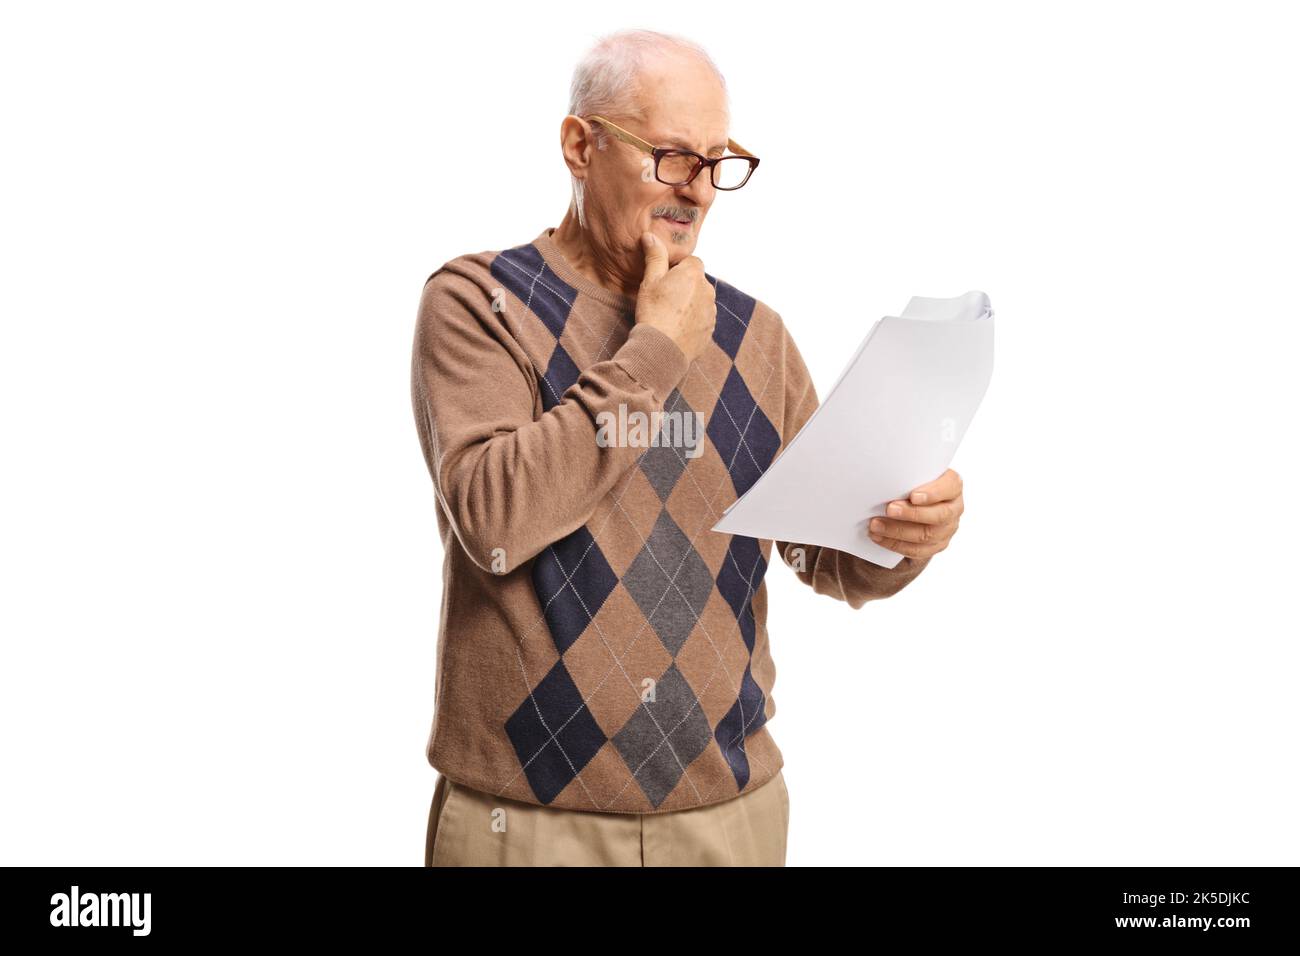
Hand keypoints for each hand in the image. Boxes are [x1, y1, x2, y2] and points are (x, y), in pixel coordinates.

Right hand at [634, 231, 715, 361]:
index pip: (692, 261)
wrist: (662, 350)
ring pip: (700, 300)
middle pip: (697, 281)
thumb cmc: (654, 313)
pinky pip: (702, 319)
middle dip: (684, 286)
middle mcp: (708, 291)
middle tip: (664, 298)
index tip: (665, 279)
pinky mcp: (710, 330)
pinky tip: (676, 328)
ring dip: (689, 303)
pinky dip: (692, 320)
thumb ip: (654, 257)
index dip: (677, 268)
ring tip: (669, 315)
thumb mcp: (650, 281)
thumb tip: (650, 236)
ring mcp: (711, 312)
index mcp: (694, 274)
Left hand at [868, 468, 963, 559]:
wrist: (912, 506)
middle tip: (889, 509)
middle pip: (939, 515)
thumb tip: (881, 478)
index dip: (933, 493)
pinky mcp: (936, 545)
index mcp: (952, 485)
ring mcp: (947, 529)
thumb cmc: (911, 484)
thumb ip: (907, 477)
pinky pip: (917, 550)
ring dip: (897, 531)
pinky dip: (895, 544)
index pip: (951, 486)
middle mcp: (954, 508)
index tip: (913, 496)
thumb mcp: (912, 476)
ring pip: (926, 535)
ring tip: (876, 525)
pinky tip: (879, 537)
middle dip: (911, 513)